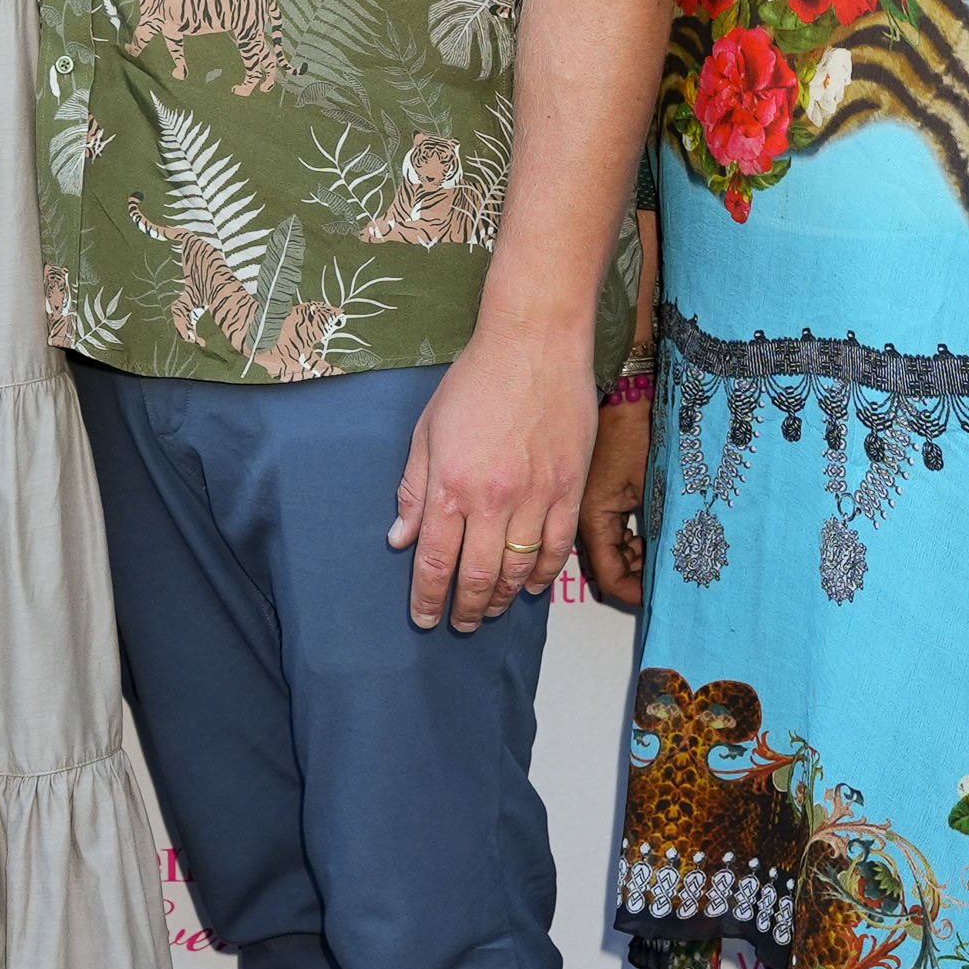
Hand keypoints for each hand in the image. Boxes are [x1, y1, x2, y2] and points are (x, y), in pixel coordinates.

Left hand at [391, 323, 596, 632]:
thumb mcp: (427, 432)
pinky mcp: (568, 489)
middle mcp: (492, 500)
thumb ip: (414, 490)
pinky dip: (543, 576)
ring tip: (488, 609)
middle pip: (477, 576)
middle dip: (464, 609)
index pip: (435, 562)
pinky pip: (557, 548)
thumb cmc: (475, 381)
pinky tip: (529, 587)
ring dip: (500, 598)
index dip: (427, 599)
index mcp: (450, 486)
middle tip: (458, 623)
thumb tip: (400, 539)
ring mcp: (535, 497)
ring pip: (518, 570)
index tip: (424, 617)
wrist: (535, 344)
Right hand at [576, 393, 652, 608]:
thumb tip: (668, 569)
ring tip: (666, 551)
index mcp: (592, 519)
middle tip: (671, 572)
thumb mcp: (653, 486)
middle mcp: (582, 517)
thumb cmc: (640, 431)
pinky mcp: (596, 493)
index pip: (611, 578)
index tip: (664, 593)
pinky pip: (611, 530)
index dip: (637, 592)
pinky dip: (632, 539)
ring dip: (637, 557)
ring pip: (610, 550)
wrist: (626, 386)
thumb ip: (656, 533)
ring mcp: (586, 505)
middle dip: (639, 575)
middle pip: (609, 567)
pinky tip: (652, 532)